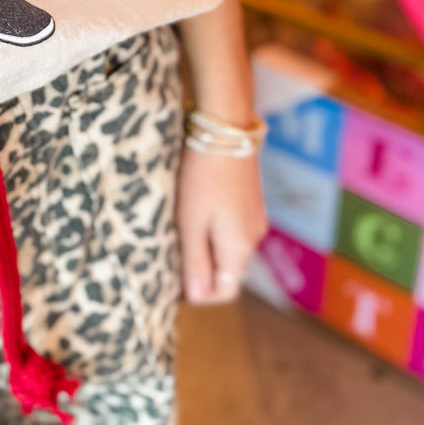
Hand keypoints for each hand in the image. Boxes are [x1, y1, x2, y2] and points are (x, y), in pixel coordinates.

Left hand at [176, 148, 267, 305]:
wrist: (226, 128)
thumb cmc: (203, 176)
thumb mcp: (191, 221)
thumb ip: (195, 261)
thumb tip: (198, 297)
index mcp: (239, 249)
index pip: (223, 292)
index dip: (197, 294)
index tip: (170, 281)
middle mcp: (253, 237)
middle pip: (226, 271)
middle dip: (199, 271)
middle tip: (169, 254)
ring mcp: (254, 217)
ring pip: (227, 247)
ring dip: (204, 247)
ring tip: (178, 229)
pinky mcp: (250, 199)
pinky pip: (231, 227)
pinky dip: (212, 229)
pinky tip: (194, 209)